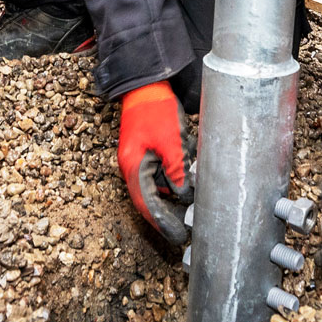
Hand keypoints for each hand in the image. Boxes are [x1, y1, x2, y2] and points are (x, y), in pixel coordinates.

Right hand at [117, 82, 192, 244]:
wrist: (146, 85)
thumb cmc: (155, 109)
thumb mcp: (170, 139)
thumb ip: (176, 168)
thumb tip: (183, 193)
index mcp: (133, 166)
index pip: (146, 203)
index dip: (160, 222)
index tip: (175, 236)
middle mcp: (132, 166)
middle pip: (148, 199)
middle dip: (165, 216)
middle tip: (183, 230)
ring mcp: (138, 159)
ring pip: (154, 188)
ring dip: (170, 199)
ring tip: (188, 212)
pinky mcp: (146, 152)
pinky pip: (158, 174)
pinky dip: (171, 183)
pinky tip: (186, 186)